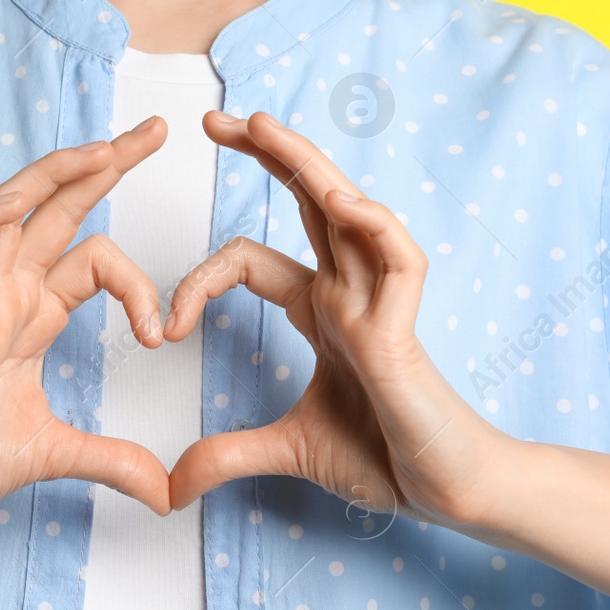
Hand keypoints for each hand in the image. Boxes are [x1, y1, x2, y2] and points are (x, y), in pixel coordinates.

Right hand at [0, 118, 172, 534]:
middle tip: (157, 129)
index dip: (137, 280)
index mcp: (31, 314)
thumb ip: (111, 461)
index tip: (162, 336)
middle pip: (58, 208)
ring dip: (54, 176)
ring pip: (9, 211)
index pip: (91, 256)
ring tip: (105, 149)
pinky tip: (18, 200)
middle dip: (106, 165)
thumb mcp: (53, 454)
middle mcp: (5, 293)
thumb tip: (167, 493)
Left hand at [164, 111, 514, 528]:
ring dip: (306, 165)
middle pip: (306, 202)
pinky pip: (401, 262)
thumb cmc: (385, 457)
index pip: (251, 260)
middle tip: (213, 119)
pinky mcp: (405, 331)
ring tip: (262, 126)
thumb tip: (171, 487)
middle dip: (264, 156)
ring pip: (347, 212)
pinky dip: (375, 228)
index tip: (164, 328)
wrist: (444, 490)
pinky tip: (342, 204)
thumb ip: (229, 457)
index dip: (202, 278)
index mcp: (321, 311)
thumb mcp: (288, 452)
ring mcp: (380, 305)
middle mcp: (349, 293)